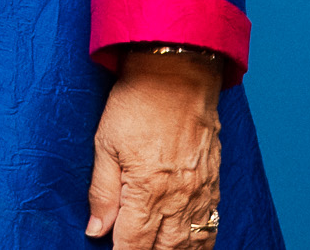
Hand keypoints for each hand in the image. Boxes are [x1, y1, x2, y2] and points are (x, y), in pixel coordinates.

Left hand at [88, 50, 222, 245]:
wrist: (177, 76)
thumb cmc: (136, 104)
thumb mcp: (105, 144)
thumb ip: (101, 192)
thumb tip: (95, 230)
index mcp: (147, 189)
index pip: (133, 242)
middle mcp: (178, 198)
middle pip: (164, 249)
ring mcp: (200, 193)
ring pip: (190, 243)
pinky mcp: (214, 184)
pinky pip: (211, 226)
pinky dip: (201, 243)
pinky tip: (190, 247)